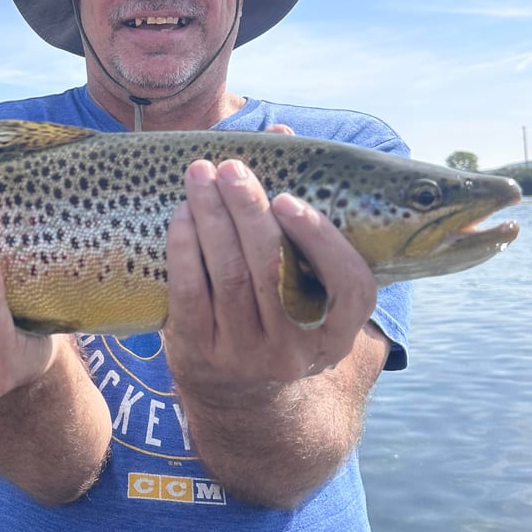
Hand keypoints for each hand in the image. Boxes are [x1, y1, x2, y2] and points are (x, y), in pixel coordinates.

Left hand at [162, 154, 377, 395]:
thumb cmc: (280, 313)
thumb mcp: (307, 283)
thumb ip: (301, 212)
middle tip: (230, 168)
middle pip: (272, 271)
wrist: (241, 397)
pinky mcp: (200, 354)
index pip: (349, 288)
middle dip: (248, 211)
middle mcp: (294, 350)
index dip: (322, 241)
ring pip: (228, 277)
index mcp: (336, 332)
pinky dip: (184, 249)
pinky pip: (190, 294)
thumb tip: (280, 134)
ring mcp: (245, 356)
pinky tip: (181, 214)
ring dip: (211, 218)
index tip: (288, 199)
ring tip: (199, 175)